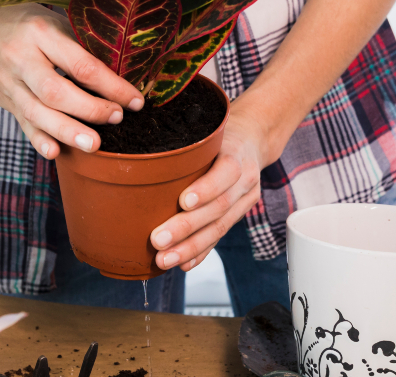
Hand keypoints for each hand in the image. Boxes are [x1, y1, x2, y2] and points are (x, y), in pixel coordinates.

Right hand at [0, 3, 143, 159]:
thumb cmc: (21, 21)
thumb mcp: (51, 18)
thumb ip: (80, 40)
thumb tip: (125, 66)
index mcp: (40, 32)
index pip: (81, 64)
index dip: (112, 85)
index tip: (135, 99)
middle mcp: (21, 58)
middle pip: (56, 92)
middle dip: (90, 110)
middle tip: (117, 118)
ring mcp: (9, 82)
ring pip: (38, 113)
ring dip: (67, 132)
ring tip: (93, 144)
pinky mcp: (4, 100)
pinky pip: (22, 123)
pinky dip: (39, 140)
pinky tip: (55, 152)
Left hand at [148, 106, 272, 270]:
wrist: (253, 140)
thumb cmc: (221, 135)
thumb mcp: (209, 131)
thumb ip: (187, 146)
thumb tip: (142, 156)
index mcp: (237, 154)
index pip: (227, 172)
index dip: (206, 188)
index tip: (183, 201)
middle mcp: (245, 180)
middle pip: (219, 207)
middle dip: (187, 227)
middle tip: (157, 240)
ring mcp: (245, 200)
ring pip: (219, 228)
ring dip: (190, 247)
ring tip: (164, 259)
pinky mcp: (239, 215)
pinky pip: (220, 237)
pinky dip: (201, 253)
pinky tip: (184, 264)